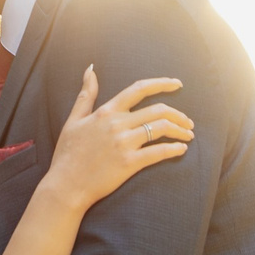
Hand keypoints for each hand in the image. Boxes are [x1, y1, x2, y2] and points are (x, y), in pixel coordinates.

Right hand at [43, 68, 193, 207]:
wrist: (65, 185)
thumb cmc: (68, 154)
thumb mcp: (73, 120)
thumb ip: (86, 94)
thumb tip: (90, 69)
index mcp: (107, 111)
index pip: (139, 89)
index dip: (162, 84)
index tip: (177, 84)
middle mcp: (117, 124)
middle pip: (157, 110)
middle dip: (178, 114)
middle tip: (188, 122)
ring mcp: (124, 143)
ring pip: (161, 128)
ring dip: (180, 131)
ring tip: (188, 135)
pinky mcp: (129, 163)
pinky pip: (158, 152)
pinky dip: (174, 149)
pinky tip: (181, 149)